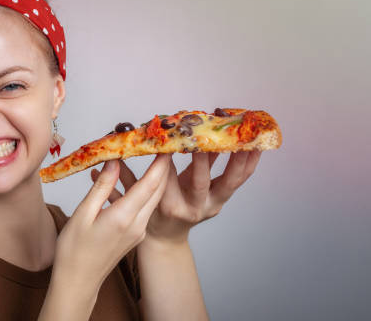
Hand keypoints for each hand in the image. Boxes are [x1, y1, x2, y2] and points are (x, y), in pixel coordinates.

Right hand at [54, 154, 170, 288]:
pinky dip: (146, 191)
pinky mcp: (136, 234)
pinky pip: (145, 207)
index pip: (150, 184)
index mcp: (124, 217)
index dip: (160, 162)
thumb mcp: (83, 213)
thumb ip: (102, 186)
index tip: (165, 143)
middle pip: (158, 190)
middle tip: (162, 145)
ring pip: (153, 199)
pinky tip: (137, 180)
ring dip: (156, 179)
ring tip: (154, 157)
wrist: (78, 281)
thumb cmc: (74, 249)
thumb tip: (114, 161)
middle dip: (164, 167)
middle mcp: (137, 224)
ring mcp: (139, 231)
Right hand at [90, 150, 261, 245]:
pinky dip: (247, 162)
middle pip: (201, 181)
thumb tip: (114, 152)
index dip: (169, 157)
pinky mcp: (220, 201)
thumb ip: (124, 176)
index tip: (171, 136)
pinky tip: (255, 145)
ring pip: (228, 181)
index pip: (167, 178)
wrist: (165, 237)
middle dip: (204, 156)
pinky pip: (237, 180)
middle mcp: (191, 208)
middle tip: (206, 134)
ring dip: (238, 156)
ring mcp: (210, 206)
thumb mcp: (132, 198)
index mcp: (167, 207)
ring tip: (247, 135)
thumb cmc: (148, 216)